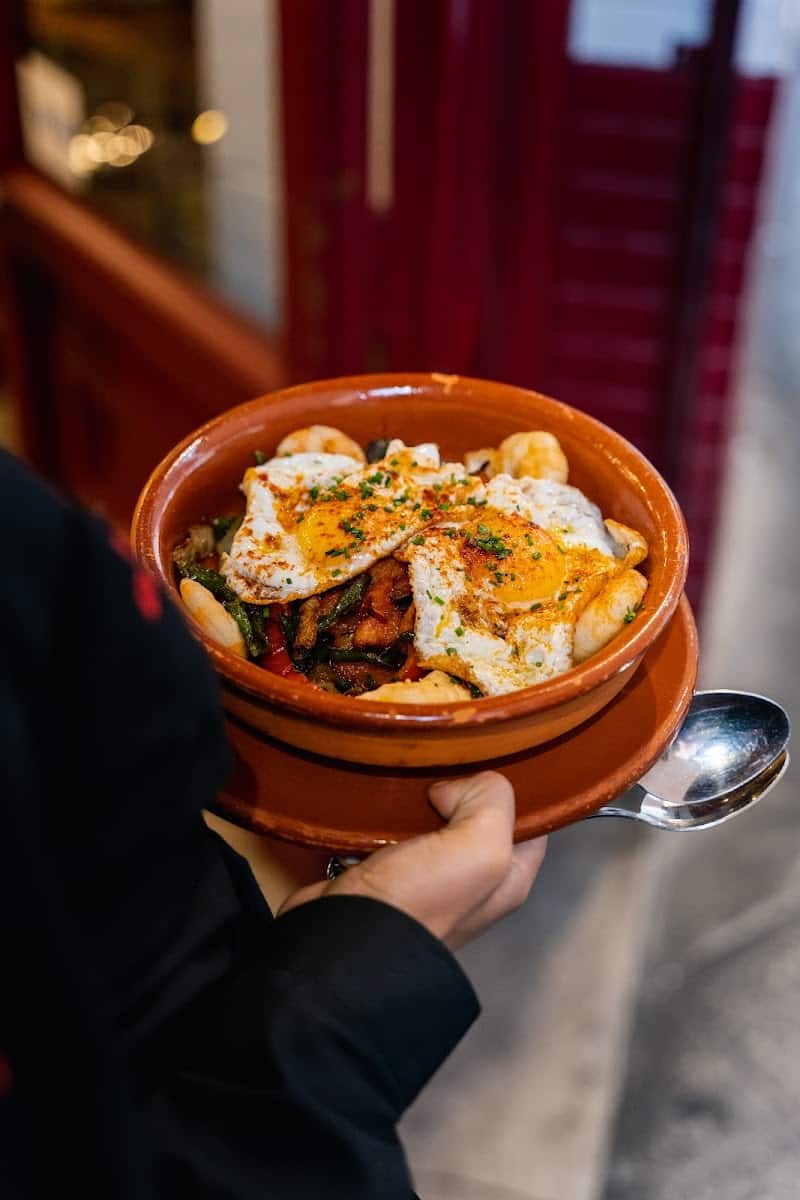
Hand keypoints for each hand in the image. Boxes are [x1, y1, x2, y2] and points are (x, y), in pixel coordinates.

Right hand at [278, 771, 546, 950]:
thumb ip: (490, 802)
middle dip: (461, 785)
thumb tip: (449, 790)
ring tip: (406, 775)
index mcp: (507, 879)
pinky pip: (391, 828)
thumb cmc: (420, 899)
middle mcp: (472, 880)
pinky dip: (385, 810)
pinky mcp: (382, 870)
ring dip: (419, 796)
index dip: (514, 790)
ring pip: (433, 818)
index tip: (486, 763)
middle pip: (478, 814)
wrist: (343, 940)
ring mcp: (425, 876)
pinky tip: (379, 795)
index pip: (529, 820)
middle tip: (441, 764)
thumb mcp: (481, 848)